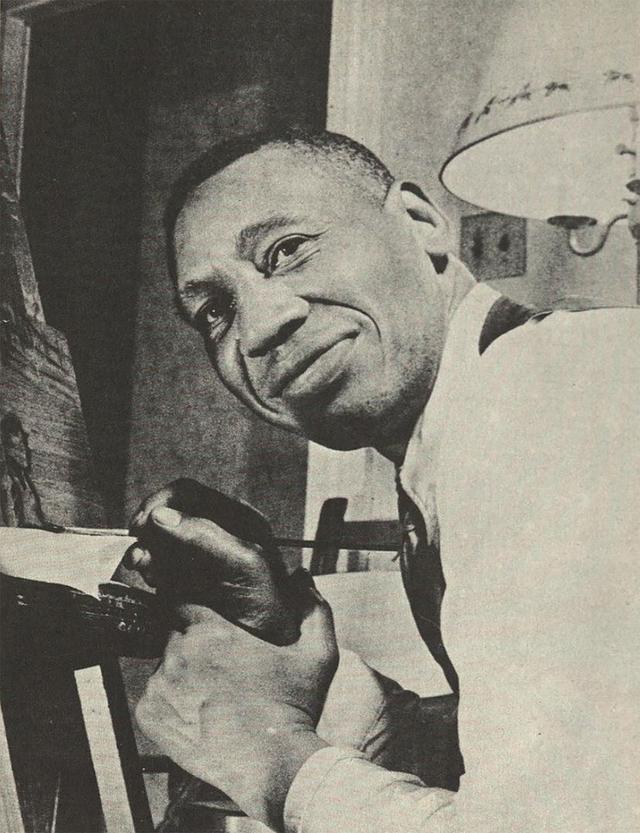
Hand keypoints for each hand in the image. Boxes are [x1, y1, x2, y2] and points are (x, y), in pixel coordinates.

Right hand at [125, 479, 298, 643]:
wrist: (269, 642)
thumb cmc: (268, 600)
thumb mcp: (242, 563)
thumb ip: (203, 535)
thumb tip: (161, 516)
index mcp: (234, 516)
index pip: (187, 493)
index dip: (160, 502)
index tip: (142, 524)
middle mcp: (214, 530)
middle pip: (167, 514)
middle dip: (148, 530)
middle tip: (140, 552)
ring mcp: (198, 553)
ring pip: (158, 539)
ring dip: (145, 550)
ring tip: (145, 568)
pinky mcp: (185, 578)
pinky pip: (158, 563)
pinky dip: (149, 568)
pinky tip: (153, 579)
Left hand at [135, 588, 335, 829]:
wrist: (274, 767)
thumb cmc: (295, 708)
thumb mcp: (318, 654)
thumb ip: (313, 608)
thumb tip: (302, 576)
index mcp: (212, 631)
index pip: (184, 601)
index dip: (195, 607)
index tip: (209, 621)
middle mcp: (179, 654)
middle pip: (174, 633)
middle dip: (192, 641)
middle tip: (218, 663)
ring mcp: (161, 686)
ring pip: (164, 665)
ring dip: (181, 672)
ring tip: (211, 693)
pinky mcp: (150, 716)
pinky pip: (154, 696)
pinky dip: (170, 701)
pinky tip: (199, 712)